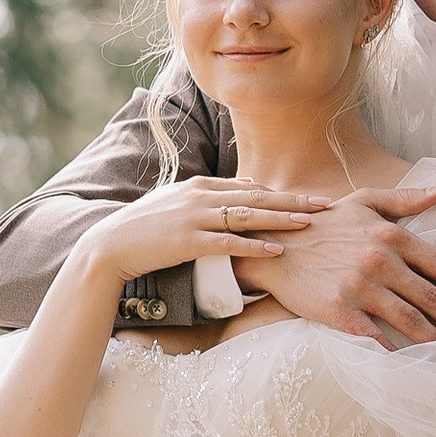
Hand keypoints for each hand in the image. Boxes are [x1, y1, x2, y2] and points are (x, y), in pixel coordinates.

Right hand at [85, 178, 325, 288]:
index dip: (282, 194)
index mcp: (200, 186)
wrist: (110, 246)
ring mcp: (194, 218)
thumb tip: (247, 189)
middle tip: (325, 205)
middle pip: (257, 197)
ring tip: (310, 224)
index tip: (310, 199)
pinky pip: (228, 243)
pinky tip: (276, 250)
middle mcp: (201, 196)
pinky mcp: (187, 241)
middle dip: (294, 201)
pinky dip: (254, 246)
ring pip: (247, 216)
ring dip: (281, 219)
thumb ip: (212, 195)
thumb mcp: (178, 203)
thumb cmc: (145, 229)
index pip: (250, 188)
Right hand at [233, 187, 435, 346]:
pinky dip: (395, 353)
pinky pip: (375, 337)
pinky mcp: (340, 311)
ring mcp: (360, 287)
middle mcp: (380, 260)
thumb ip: (405, 199)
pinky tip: (410, 364)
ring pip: (409, 320)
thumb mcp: (363, 201)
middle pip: (431, 297)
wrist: (273, 244)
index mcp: (391, 235)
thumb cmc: (321, 222)